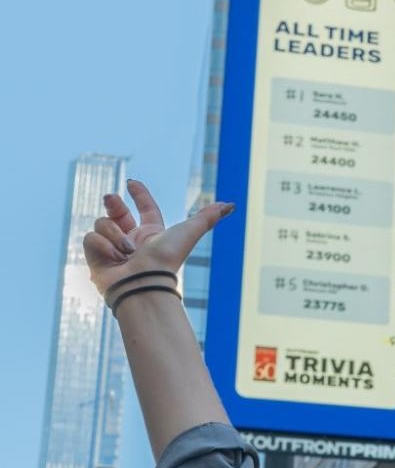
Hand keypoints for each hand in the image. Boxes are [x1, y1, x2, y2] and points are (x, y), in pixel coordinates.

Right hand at [83, 179, 233, 299]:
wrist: (144, 284)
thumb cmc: (167, 260)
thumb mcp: (189, 232)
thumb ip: (207, 217)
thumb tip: (229, 205)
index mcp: (152, 234)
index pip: (146, 208)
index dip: (139, 194)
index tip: (131, 183)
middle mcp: (132, 240)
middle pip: (116, 212)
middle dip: (113, 202)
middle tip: (112, 198)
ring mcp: (113, 248)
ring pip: (103, 223)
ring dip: (115, 234)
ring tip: (127, 252)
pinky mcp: (95, 257)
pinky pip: (91, 238)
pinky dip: (103, 246)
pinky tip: (114, 259)